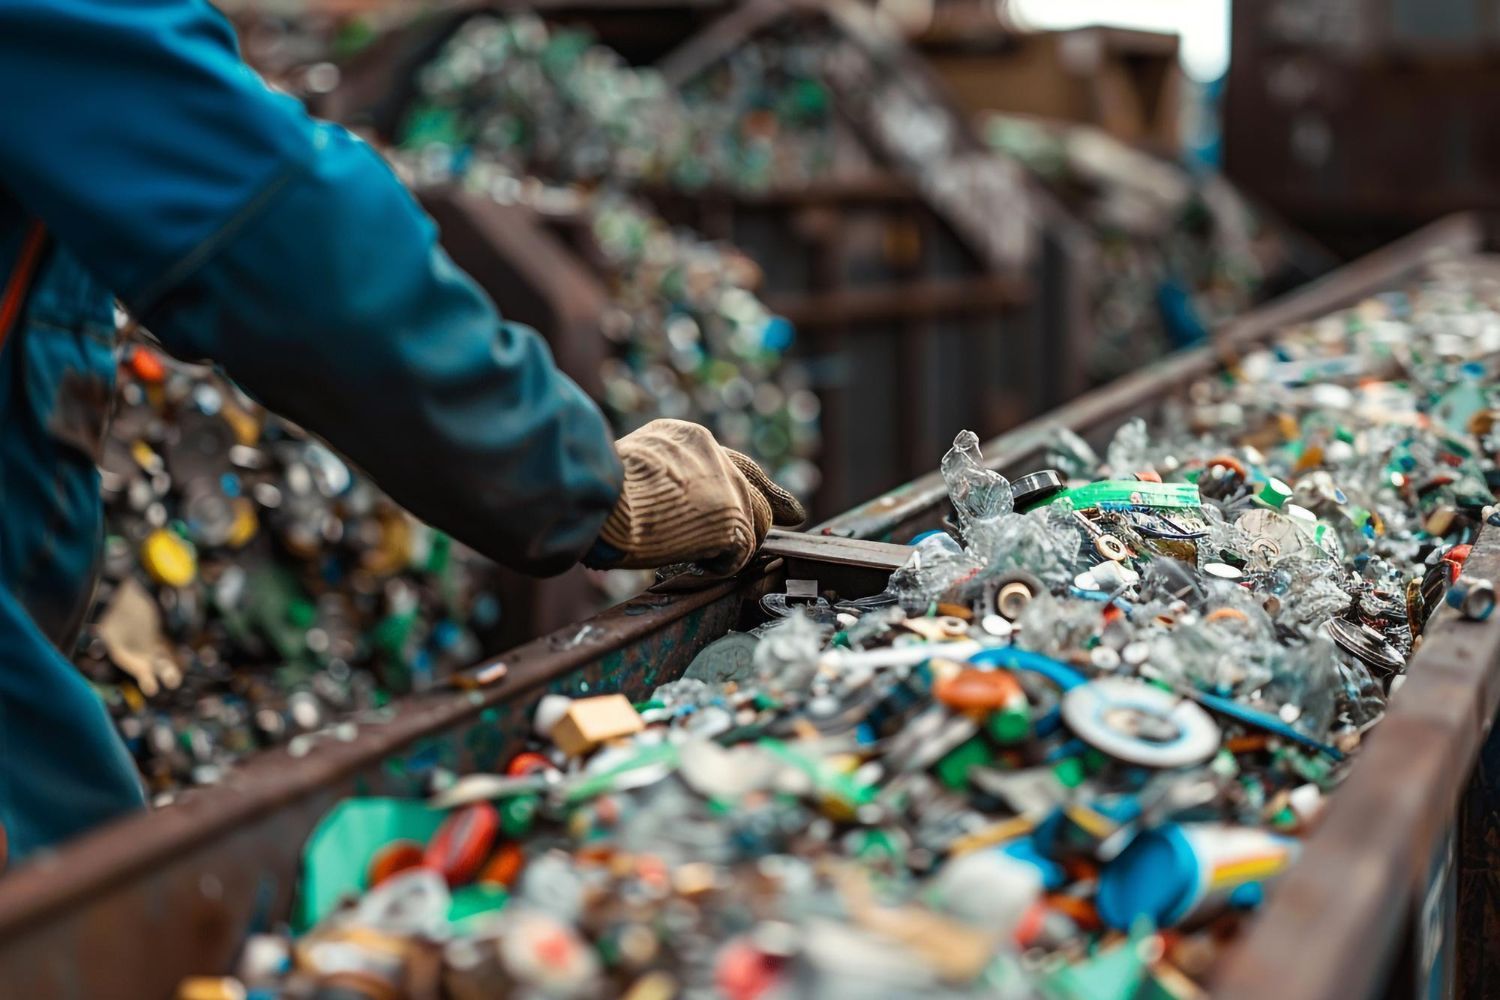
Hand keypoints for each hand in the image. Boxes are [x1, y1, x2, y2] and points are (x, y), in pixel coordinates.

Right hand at [587, 419, 805, 574]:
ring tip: (695, 554)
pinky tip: (694, 562)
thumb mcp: (626, 471)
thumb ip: (658, 481)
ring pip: (751, 525)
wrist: (592, 497)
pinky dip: (719, 564)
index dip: (766, 490)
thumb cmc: (592, 494)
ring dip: (728, 546)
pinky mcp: (728, 516)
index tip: (793, 511)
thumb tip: (657, 506)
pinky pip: (739, 552)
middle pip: (751, 495)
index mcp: (683, 438)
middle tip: (752, 544)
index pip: (736, 463)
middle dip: (757, 522)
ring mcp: (723, 483)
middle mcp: (710, 452)